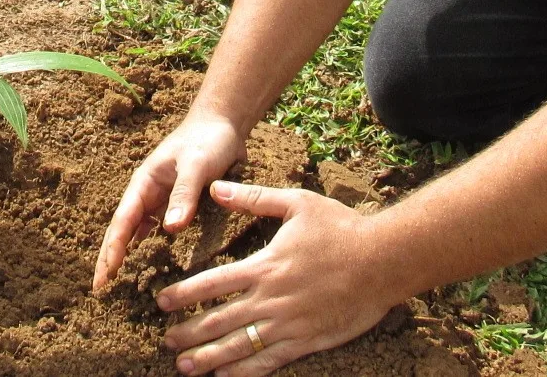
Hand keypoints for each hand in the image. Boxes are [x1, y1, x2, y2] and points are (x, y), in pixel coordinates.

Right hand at [93, 111, 248, 292]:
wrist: (224, 124)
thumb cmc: (208, 140)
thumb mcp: (196, 165)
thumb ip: (184, 194)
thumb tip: (171, 229)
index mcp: (144, 183)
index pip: (123, 222)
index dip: (112, 250)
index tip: (104, 276)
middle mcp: (148, 193)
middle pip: (123, 230)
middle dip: (109, 258)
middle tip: (99, 289)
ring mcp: (162, 200)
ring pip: (138, 233)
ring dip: (126, 255)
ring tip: (118, 284)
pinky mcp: (178, 205)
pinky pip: (158, 230)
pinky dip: (150, 248)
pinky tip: (149, 265)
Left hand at [156, 182, 402, 375]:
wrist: (384, 261)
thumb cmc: (342, 228)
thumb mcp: (297, 203)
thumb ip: (253, 198)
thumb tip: (215, 187)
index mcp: (265, 265)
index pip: (212, 284)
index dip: (183, 295)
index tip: (161, 302)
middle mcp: (271, 299)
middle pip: (219, 320)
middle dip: (189, 333)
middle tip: (166, 342)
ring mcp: (288, 324)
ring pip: (239, 346)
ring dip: (209, 358)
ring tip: (185, 367)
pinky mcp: (307, 341)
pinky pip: (269, 361)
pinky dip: (244, 371)